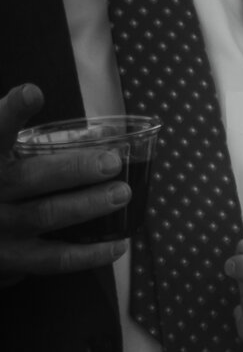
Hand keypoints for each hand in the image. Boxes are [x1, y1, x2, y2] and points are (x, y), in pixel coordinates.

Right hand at [0, 83, 130, 282]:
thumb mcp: (2, 156)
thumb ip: (19, 137)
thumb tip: (80, 124)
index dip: (11, 111)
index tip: (33, 93)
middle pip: (30, 178)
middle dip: (73, 169)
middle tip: (111, 162)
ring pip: (46, 215)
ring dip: (88, 205)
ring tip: (122, 193)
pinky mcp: (12, 258)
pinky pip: (55, 258)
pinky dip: (90, 253)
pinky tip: (118, 243)